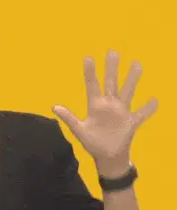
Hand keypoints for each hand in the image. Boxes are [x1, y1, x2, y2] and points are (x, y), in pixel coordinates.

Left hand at [52, 50, 157, 171]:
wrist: (107, 156)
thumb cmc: (92, 142)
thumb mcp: (79, 130)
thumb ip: (69, 118)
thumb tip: (54, 107)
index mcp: (95, 106)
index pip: (92, 86)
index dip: (90, 73)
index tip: (88, 58)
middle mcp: (109, 105)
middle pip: (111, 83)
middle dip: (111, 68)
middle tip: (112, 52)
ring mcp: (121, 112)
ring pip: (128, 92)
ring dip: (132, 79)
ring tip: (137, 64)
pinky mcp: (131, 122)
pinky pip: (142, 114)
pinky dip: (148, 108)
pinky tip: (155, 99)